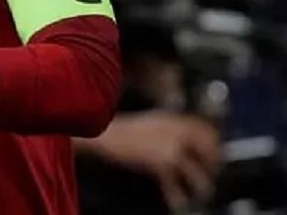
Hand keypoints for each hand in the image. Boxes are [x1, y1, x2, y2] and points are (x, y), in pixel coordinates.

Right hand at [91, 111, 220, 209]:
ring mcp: (170, 150)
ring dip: (202, 187)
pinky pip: (174, 186)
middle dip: (213, 167)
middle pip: (209, 153)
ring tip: (201, 194)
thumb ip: (173, 128)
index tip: (216, 155)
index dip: (215, 145)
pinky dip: (176, 197)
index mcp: (176, 121)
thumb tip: (191, 141)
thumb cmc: (126, 130)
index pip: (208, 131)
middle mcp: (178, 134)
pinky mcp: (160, 165)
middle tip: (211, 176)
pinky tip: (177, 203)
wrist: (107, 135)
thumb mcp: (153, 122)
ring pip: (197, 174)